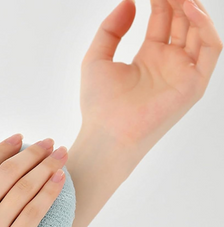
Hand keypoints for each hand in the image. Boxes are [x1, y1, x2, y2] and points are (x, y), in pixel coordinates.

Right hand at [0, 134, 67, 226]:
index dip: (0, 152)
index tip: (17, 140)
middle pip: (6, 173)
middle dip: (31, 153)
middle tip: (49, 142)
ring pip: (23, 188)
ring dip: (45, 167)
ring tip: (61, 153)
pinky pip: (33, 212)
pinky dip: (49, 192)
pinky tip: (60, 180)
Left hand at [79, 0, 221, 160]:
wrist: (107, 134)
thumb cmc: (98, 104)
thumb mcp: (96, 59)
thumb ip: (110, 29)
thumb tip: (128, 2)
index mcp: (148, 58)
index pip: (163, 20)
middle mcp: (168, 64)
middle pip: (182, 21)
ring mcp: (182, 73)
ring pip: (198, 31)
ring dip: (192, 7)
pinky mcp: (193, 85)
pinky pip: (209, 48)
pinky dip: (205, 26)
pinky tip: (189, 8)